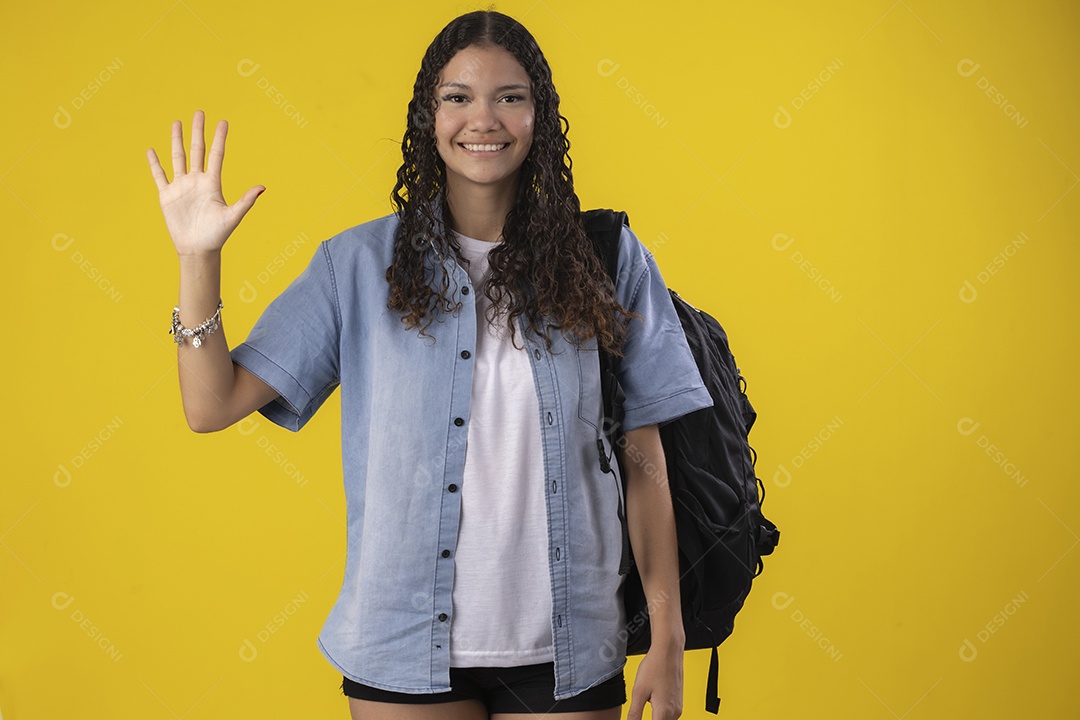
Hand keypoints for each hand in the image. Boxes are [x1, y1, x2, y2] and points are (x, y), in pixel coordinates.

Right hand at [147, 109, 263, 256]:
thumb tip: (263, 188)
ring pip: (178, 158)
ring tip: (176, 122)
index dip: (219, 138)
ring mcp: (182, 187)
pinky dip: (155, 164)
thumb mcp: (233, 216)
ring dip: (176, 140)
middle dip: (198, 131)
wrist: (198, 250)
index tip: (223, 121)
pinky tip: (151, 150)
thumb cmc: (217, 235)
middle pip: (197, 150)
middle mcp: (197, 181)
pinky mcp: (167, 196)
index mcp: (213, 183)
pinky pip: (159, 176)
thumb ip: (246, 201)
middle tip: (199, 112)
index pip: (216, 155)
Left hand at [627, 644, 682, 719]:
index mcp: (664, 712)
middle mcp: (674, 713)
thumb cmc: (655, 666)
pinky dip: (659, 713)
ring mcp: (678, 707)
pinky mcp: (678, 702)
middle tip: (638, 709)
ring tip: (646, 701)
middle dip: (649, 719)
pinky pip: (668, 715)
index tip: (635, 716)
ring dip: (654, 718)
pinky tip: (652, 701)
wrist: (668, 651)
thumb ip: (634, 714)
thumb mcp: (639, 691)